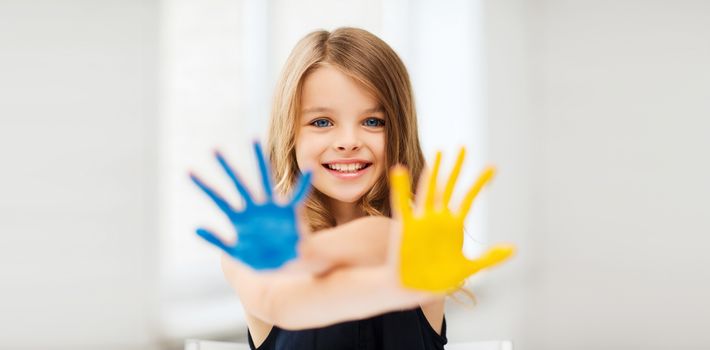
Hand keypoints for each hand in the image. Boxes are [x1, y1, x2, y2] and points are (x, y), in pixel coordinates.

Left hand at [190, 141, 311, 269]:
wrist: (288, 266)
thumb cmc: (263, 259)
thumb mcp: (237, 253)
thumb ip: (216, 240)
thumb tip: (195, 228)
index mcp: (240, 218)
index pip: (218, 199)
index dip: (204, 186)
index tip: (188, 172)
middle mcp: (254, 209)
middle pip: (237, 184)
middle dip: (225, 167)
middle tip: (213, 149)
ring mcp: (271, 208)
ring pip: (263, 180)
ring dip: (259, 161)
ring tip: (253, 139)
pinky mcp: (289, 212)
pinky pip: (298, 196)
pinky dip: (304, 184)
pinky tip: (309, 170)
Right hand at [390, 148, 514, 291]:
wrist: (412, 290)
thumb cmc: (436, 279)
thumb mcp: (468, 268)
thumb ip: (490, 258)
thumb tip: (513, 249)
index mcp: (453, 226)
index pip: (469, 198)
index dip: (480, 183)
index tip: (492, 167)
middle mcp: (438, 219)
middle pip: (449, 187)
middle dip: (456, 168)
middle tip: (463, 147)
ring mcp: (421, 221)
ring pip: (429, 190)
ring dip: (433, 171)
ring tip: (439, 152)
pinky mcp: (406, 227)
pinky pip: (403, 204)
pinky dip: (402, 187)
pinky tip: (400, 170)